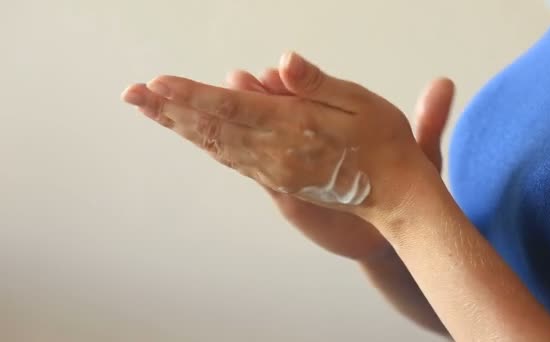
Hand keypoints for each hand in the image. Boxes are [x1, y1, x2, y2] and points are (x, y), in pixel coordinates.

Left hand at [121, 52, 453, 227]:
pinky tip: (190, 134)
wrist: (393, 193)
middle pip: (212, 129)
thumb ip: (317, 84)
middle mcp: (275, 153)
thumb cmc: (382, 143)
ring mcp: (272, 171)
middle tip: (132, 95)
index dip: (192, 96)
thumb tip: (282, 62)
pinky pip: (232, 160)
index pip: (231, 108)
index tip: (156, 84)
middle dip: (169, 110)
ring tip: (150, 110)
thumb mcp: (360, 103)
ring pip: (216, 146)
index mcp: (293, 128)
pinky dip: (205, 144)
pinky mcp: (276, 181)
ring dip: (180, 127)